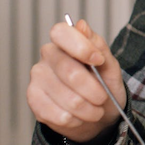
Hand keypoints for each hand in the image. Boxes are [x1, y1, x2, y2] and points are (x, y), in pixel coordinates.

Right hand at [28, 19, 126, 144]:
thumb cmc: (104, 85)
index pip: (61, 32)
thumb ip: (98, 46)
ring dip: (88, 109)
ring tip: (95, 110)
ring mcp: (37, 78)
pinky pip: (59, 115)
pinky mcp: (33, 100)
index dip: (81, 47)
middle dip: (94, 90)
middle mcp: (48, 57)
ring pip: (68, 98)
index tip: (99, 60)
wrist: (98, 114)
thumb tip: (82, 25)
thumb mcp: (110, 65)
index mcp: (66, 42)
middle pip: (69, 71)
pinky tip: (79, 117)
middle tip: (103, 97)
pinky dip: (76, 120)